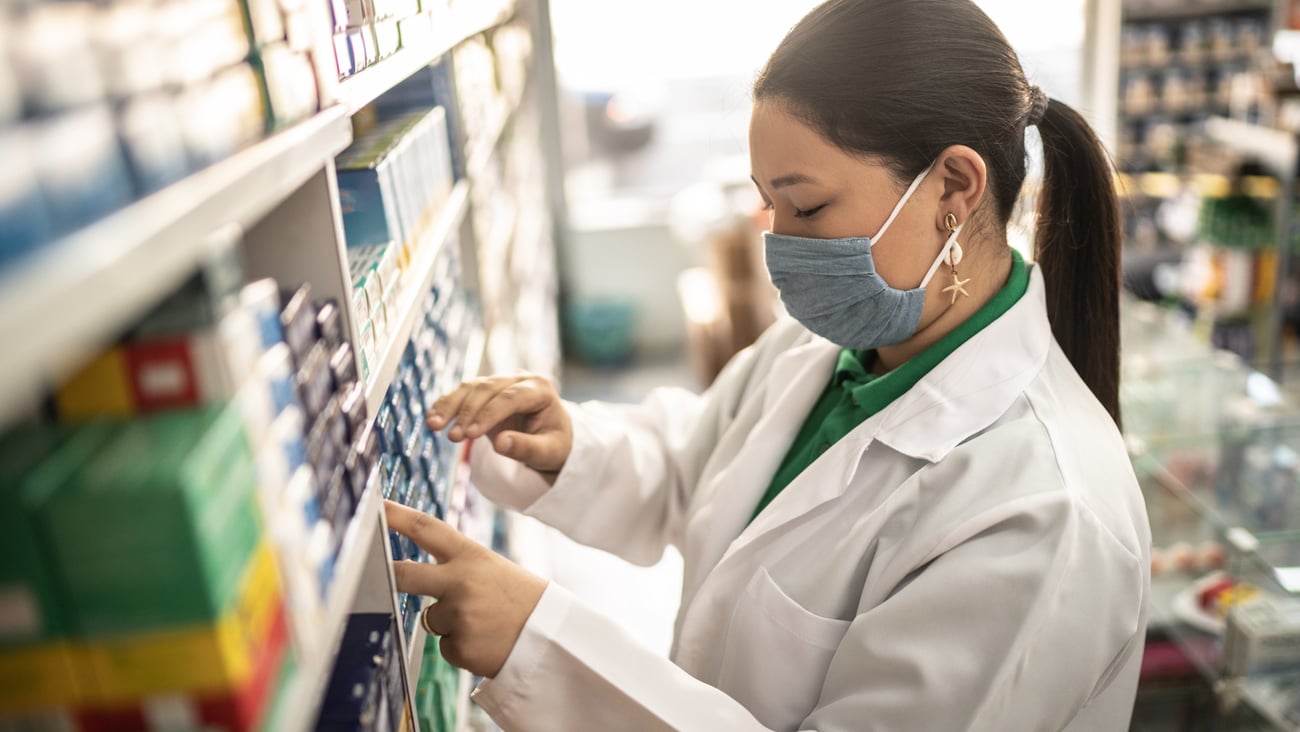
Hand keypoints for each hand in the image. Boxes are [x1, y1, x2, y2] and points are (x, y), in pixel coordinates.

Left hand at [386, 500, 547, 677]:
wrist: (552, 636)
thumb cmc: (522, 599)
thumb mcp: (493, 568)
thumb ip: (456, 567)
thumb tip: (411, 574)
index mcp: (471, 555)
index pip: (426, 528)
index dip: (395, 515)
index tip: (374, 506)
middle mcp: (460, 582)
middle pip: (404, 574)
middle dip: (386, 574)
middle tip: (369, 573)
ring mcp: (458, 615)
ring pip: (430, 618)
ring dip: (449, 623)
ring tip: (483, 622)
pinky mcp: (460, 647)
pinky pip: (445, 646)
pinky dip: (462, 646)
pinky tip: (486, 641)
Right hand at [427, 373, 571, 479]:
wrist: (550, 437)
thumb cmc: (553, 445)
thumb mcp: (548, 453)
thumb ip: (527, 448)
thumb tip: (501, 444)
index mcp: (540, 389)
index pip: (511, 398)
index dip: (489, 414)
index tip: (470, 435)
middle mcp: (520, 379)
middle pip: (488, 389)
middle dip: (467, 412)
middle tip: (452, 437)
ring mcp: (501, 382)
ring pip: (471, 387)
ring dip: (450, 405)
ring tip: (434, 426)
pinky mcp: (485, 391)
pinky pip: (462, 393)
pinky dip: (446, 405)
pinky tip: (432, 418)